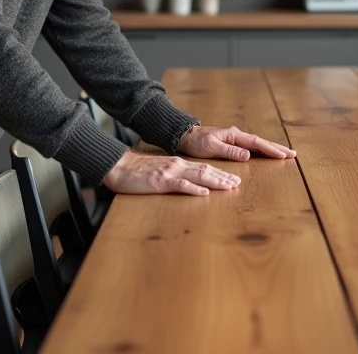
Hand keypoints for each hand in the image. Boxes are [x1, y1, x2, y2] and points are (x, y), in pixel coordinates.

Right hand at [102, 150, 240, 195]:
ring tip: (229, 186)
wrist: (119, 167)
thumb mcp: (160, 171)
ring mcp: (170, 173)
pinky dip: (194, 189)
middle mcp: (178, 166)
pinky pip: (180, 185)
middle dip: (223, 177)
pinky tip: (204, 192)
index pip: (204, 168)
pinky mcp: (160, 182)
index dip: (220, 173)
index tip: (234, 179)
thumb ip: (174, 175)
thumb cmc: (138, 172)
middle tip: (238, 183)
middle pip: (206, 171)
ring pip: (198, 176)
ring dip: (215, 182)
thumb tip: (189, 182)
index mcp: (178, 164)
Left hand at [178, 125, 296, 161]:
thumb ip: (230, 151)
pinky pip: (251, 146)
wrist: (184, 135)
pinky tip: (267, 152)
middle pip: (261, 142)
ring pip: (258, 143)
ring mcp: (235, 138)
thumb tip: (248, 155)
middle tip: (293, 154)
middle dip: (277, 148)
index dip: (270, 149)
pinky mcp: (232, 142)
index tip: (283, 155)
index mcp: (233, 135)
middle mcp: (237, 135)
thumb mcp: (211, 147)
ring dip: (271, 148)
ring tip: (285, 153)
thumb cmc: (196, 142)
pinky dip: (262, 149)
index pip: (256, 143)